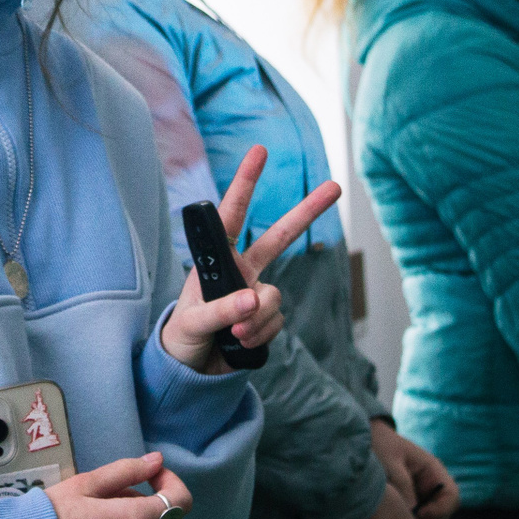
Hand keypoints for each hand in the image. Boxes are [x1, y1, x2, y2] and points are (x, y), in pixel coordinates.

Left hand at [161, 145, 341, 374]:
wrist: (192, 367)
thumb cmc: (183, 334)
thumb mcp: (193, 322)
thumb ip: (222, 310)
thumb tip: (254, 299)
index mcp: (217, 260)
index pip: (231, 214)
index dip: (246, 181)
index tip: (260, 151)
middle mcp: (241, 270)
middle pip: (280, 237)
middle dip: (306, 212)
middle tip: (334, 186)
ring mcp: (257, 292)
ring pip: (274, 296)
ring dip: (257, 318)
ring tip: (234, 333)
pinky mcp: (267, 317)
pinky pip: (276, 322)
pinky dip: (260, 335)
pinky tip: (240, 341)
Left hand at [370, 420, 460, 518]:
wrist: (360, 440)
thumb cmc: (379, 444)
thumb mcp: (390, 461)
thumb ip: (402, 484)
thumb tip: (412, 513)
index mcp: (432, 472)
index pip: (452, 496)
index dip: (442, 509)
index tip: (421, 514)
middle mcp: (430, 487)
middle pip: (444, 516)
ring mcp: (419, 499)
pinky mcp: (406, 507)